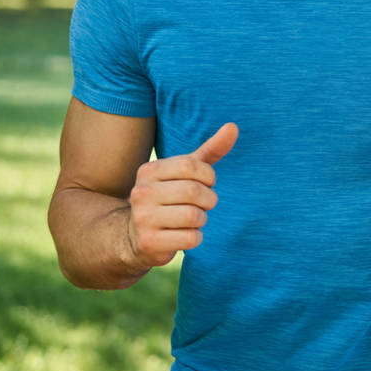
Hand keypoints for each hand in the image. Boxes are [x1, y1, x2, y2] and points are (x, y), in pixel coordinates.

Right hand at [127, 122, 237, 268]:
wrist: (137, 235)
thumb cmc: (170, 196)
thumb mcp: (187, 171)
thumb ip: (211, 149)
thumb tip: (233, 127)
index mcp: (150, 170)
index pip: (190, 165)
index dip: (208, 176)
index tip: (207, 183)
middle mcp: (142, 192)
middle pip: (193, 191)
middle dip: (208, 199)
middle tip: (204, 204)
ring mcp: (143, 218)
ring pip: (193, 216)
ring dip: (202, 219)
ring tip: (194, 218)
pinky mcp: (149, 243)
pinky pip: (190, 238)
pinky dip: (196, 237)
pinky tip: (185, 234)